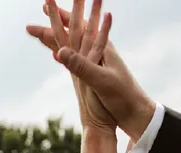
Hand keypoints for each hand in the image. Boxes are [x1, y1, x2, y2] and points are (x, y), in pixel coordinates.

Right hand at [27, 2, 156, 139]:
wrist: (135, 114)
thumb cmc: (122, 97)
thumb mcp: (100, 81)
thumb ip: (81, 66)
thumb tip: (60, 51)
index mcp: (99, 51)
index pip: (76, 27)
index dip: (60, 16)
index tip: (47, 5)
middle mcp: (97, 54)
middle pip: (74, 30)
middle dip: (58, 18)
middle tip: (45, 6)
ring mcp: (96, 64)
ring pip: (73, 44)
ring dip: (61, 34)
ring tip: (50, 29)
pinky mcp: (95, 75)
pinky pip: (75, 60)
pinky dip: (64, 55)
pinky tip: (59, 56)